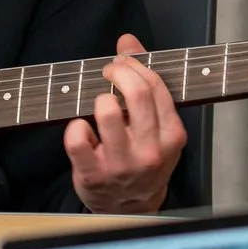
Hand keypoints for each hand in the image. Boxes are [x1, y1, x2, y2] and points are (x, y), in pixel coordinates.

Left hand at [64, 34, 187, 213]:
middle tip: (108, 71)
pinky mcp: (93, 175)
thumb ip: (147, 81)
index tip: (122, 63)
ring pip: (106, 111)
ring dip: (99, 98)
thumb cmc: (144, 159)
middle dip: (117, 71)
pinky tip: (83, 129)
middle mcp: (150, 151)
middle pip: (136, 93)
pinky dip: (75, 127)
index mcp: (172, 136)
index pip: (155, 86)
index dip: (134, 65)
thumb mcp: (157, 125)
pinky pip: (77, 138)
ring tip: (100, 103)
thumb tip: (128, 41)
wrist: (131, 207)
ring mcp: (122, 165)